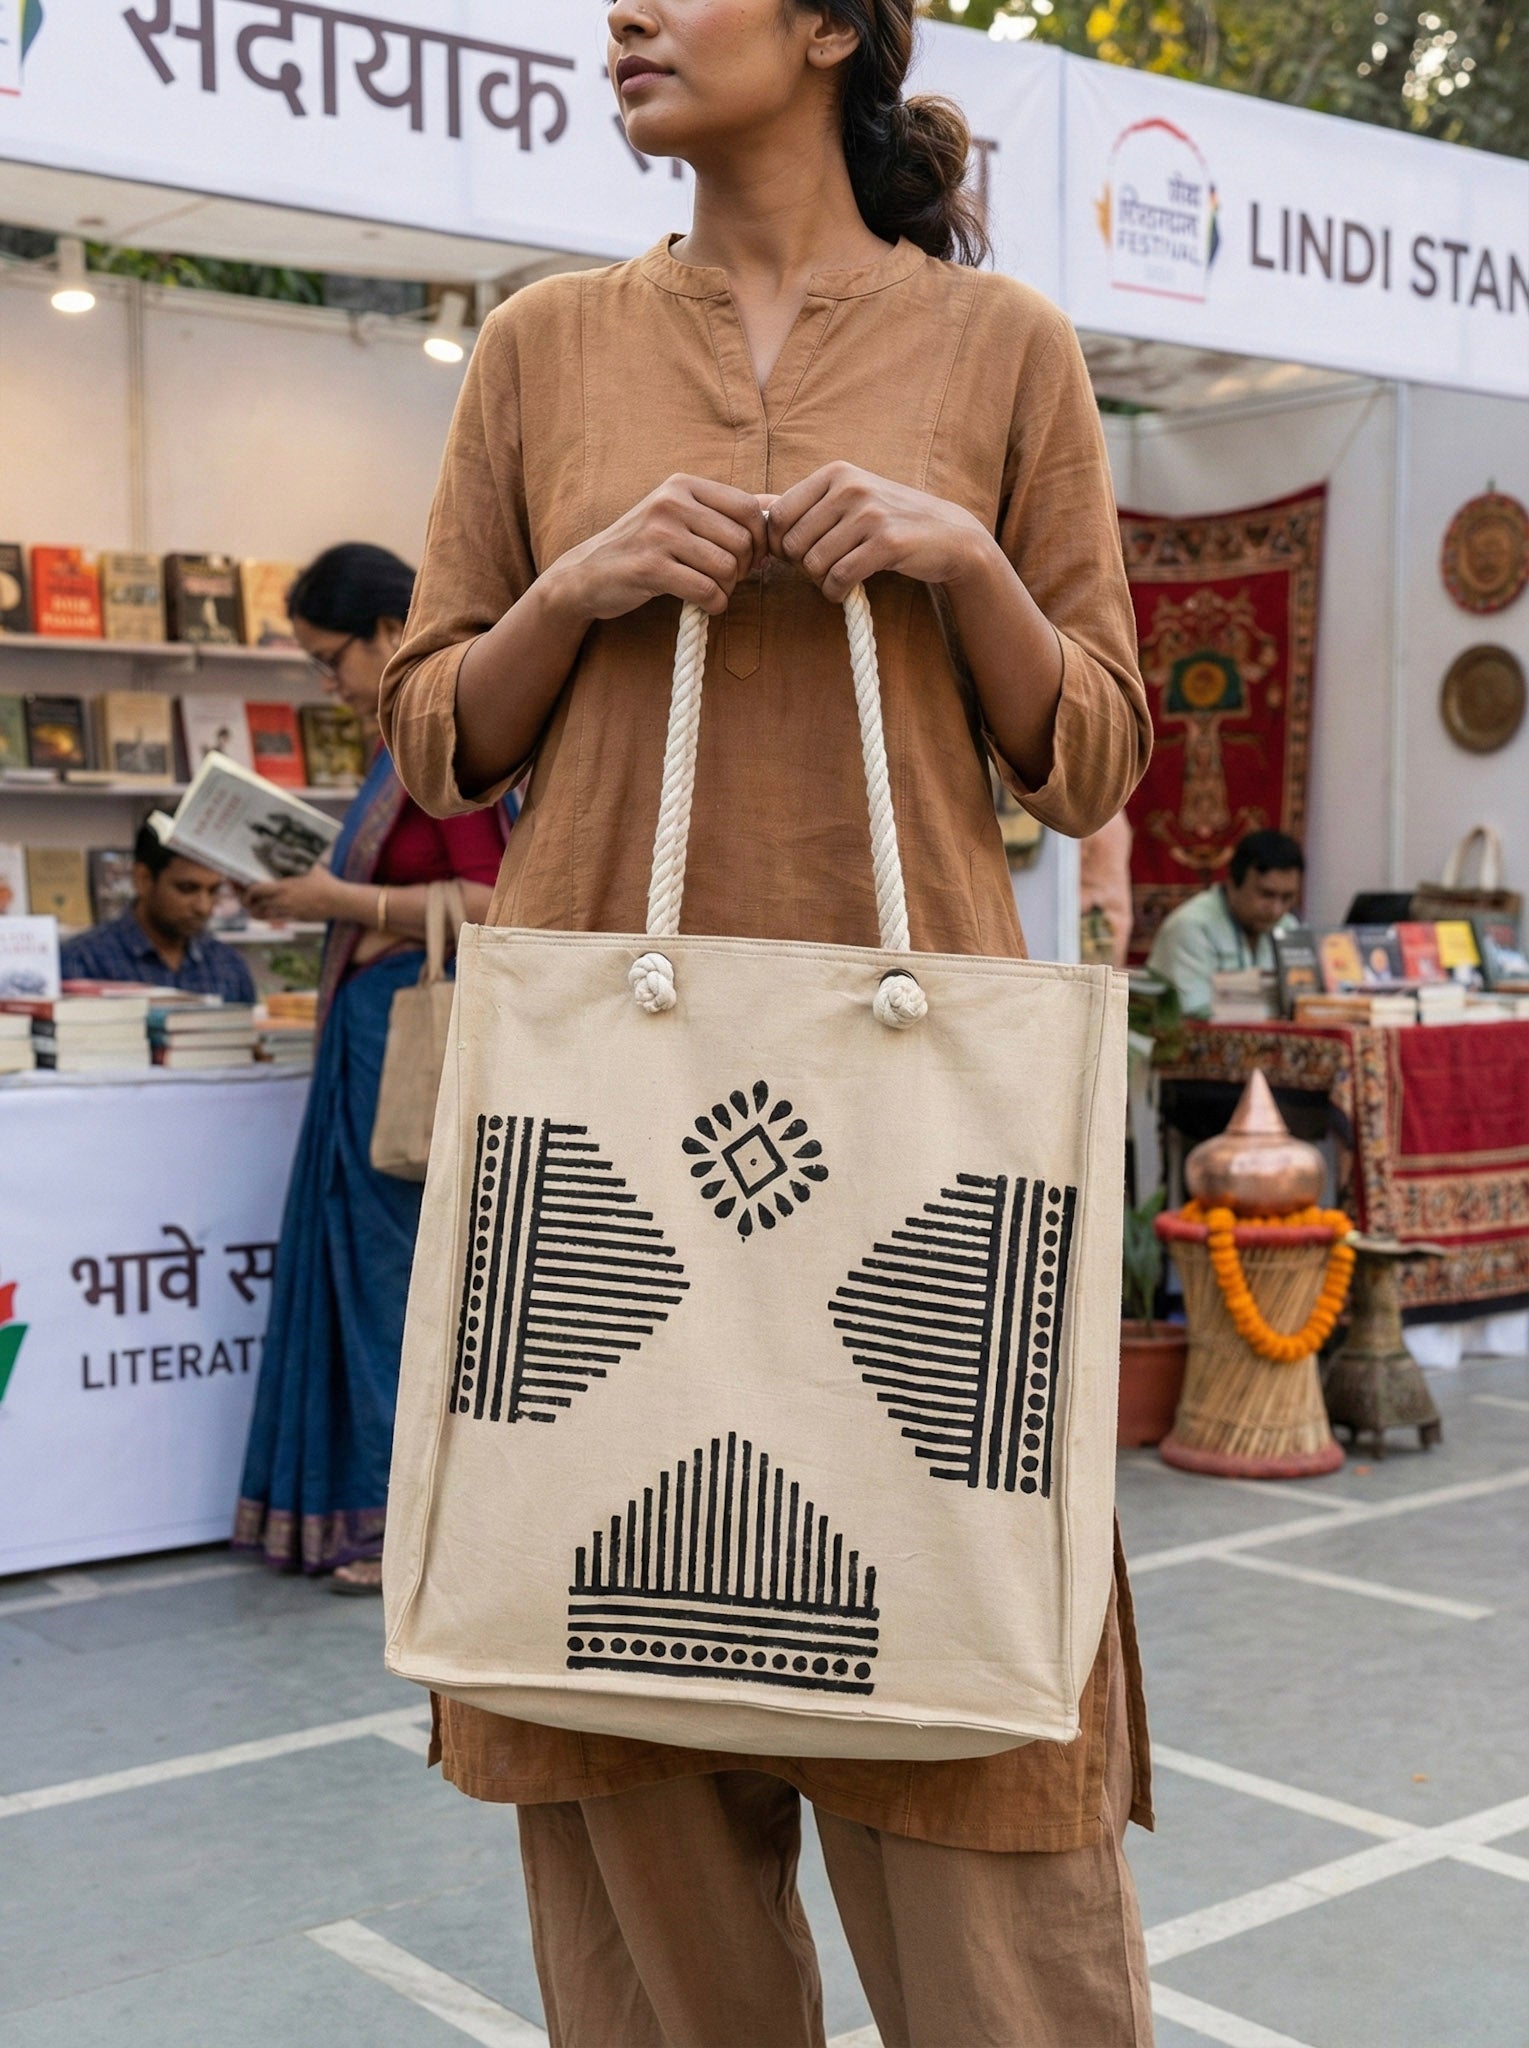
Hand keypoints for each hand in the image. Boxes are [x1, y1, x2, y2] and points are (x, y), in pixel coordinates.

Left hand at [243, 865, 348, 924]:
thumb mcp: (309, 866)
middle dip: (246, 903)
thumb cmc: (325, 881)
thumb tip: (289, 847)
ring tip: (252, 907)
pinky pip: (274, 920)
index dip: (246, 891)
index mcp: (284, 887)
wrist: (338, 901)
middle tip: (244, 898)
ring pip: (262, 916)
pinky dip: (266, 917)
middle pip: (255, 906)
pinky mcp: (294, 918)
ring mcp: (288, 912)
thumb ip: (296, 860)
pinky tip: (267, 913)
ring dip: (254, 912)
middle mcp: (283, 901)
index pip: (256, 890)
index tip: (243, 888)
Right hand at [546, 474, 768, 622]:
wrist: (587, 574)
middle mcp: (671, 502)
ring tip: (712, 591)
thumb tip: (780, 505)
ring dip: (728, 589)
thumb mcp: (681, 516)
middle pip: (743, 540)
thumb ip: (726, 510)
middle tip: (727, 579)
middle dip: (744, 568)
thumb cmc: (643, 547)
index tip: (748, 558)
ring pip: (727, 567)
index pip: (748, 508)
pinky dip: (714, 604)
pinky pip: (706, 590)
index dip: (760, 539)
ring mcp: (659, 534)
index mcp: (683, 485)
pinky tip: (703, 604)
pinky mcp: (650, 568)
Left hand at [765, 463, 997, 604]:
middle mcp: (851, 487)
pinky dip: (836, 592)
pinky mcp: (886, 543)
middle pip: (792, 544)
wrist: (948, 535)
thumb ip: (803, 504)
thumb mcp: (848, 499)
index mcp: (836, 473)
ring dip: (821, 582)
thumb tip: (753, 507)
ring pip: (814, 564)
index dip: (780, 545)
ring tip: (838, 578)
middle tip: (824, 569)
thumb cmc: (890, 520)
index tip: (799, 555)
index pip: (779, 516)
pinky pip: (839, 578)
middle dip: (802, 566)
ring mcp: (869, 513)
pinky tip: (845, 590)